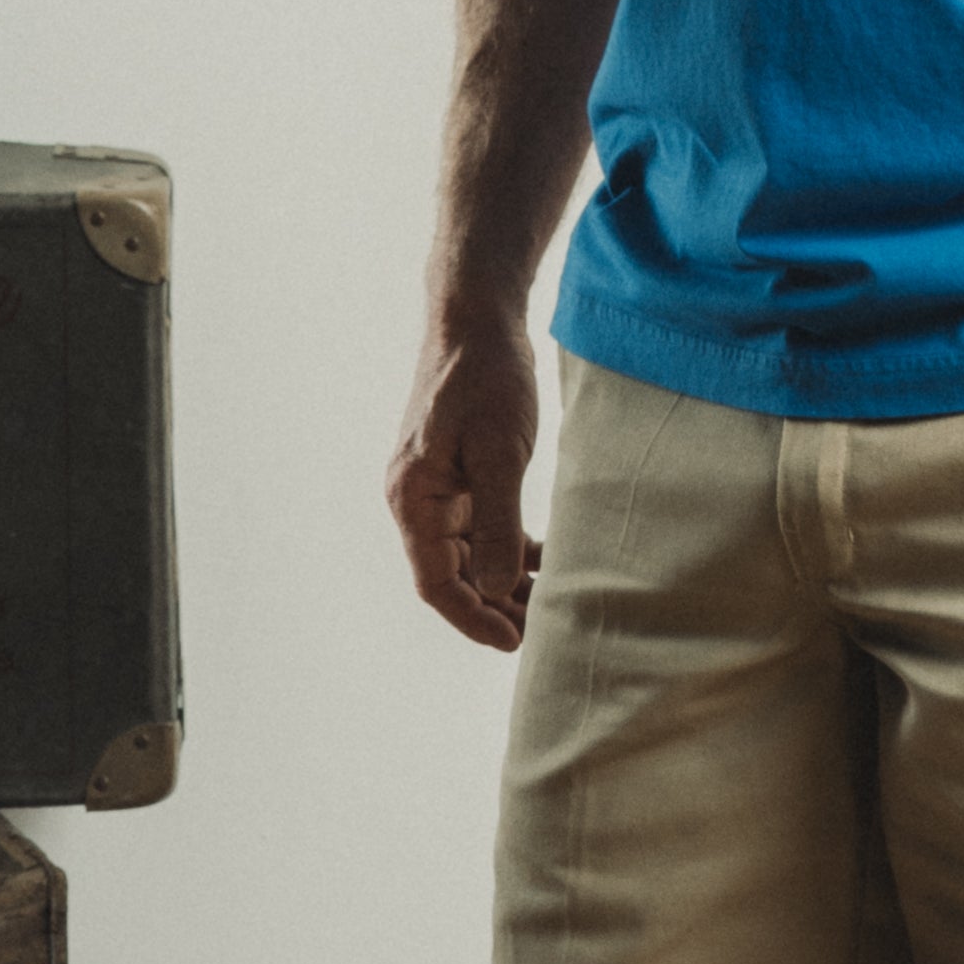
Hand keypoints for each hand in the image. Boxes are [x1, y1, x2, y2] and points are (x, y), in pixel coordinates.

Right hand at [387, 312, 544, 651]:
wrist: (477, 321)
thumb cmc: (486, 379)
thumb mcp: (500, 453)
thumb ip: (498, 524)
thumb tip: (497, 589)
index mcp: (413, 498)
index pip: (436, 582)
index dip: (474, 618)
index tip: (516, 642)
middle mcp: (416, 500)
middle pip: (451, 576)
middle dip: (494, 608)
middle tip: (546, 631)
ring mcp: (436, 489)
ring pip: (468, 557)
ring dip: (504, 583)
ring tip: (550, 606)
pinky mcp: (458, 477)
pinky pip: (481, 530)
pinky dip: (509, 550)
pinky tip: (545, 563)